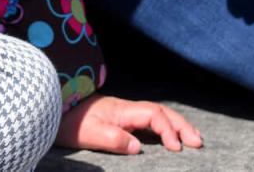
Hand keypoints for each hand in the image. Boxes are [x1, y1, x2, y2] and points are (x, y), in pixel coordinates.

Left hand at [56, 93, 202, 154]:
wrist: (54, 106)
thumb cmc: (69, 121)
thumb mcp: (88, 134)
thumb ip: (113, 140)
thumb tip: (138, 147)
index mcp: (123, 111)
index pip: (154, 115)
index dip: (168, 130)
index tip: (177, 148)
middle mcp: (128, 109)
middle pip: (162, 112)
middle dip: (182, 125)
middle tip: (198, 142)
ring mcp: (125, 112)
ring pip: (159, 114)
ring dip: (177, 124)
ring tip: (193, 138)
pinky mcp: (121, 118)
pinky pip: (151, 119)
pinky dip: (166, 125)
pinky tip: (170, 134)